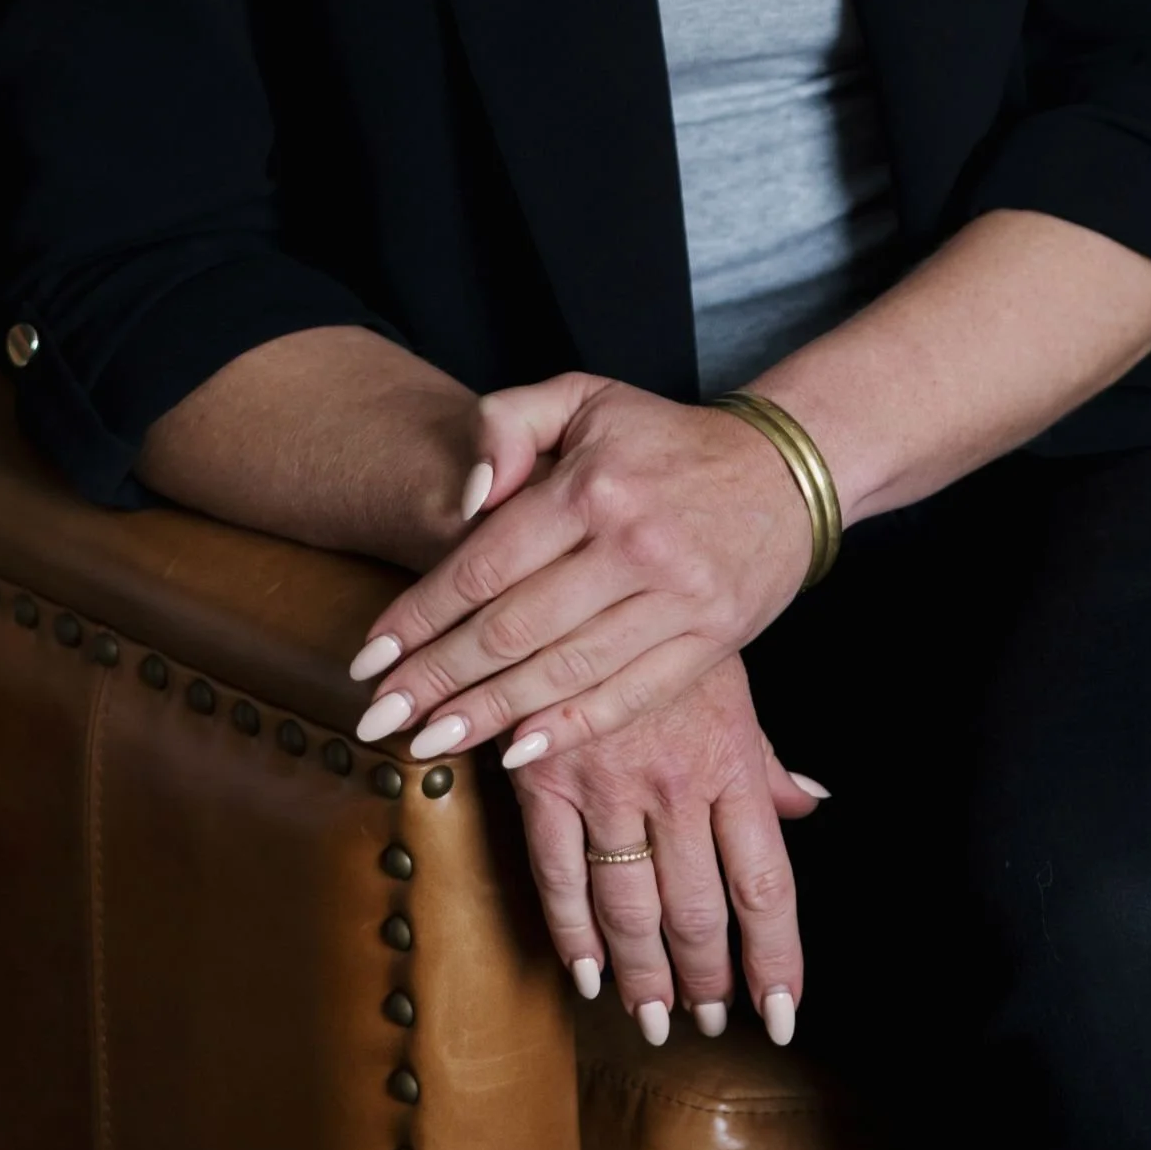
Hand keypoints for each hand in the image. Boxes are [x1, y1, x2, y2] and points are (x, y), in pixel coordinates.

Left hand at [347, 372, 814, 769]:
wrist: (781, 470)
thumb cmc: (663, 438)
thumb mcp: (585, 397)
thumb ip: (510, 421)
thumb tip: (469, 494)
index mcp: (594, 483)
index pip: (486, 561)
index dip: (421, 614)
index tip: (369, 657)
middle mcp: (634, 544)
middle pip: (514, 628)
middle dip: (437, 679)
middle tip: (378, 717)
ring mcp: (678, 599)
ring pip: (564, 672)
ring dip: (489, 716)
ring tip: (429, 742)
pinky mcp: (711, 641)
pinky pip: (630, 697)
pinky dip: (571, 729)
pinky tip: (519, 752)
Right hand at [513, 655, 824, 1045]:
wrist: (578, 564)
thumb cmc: (663, 622)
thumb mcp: (729, 679)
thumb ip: (764, 757)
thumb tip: (812, 806)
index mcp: (730, 758)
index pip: (766, 883)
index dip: (776, 958)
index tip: (781, 1014)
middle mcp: (675, 780)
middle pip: (698, 911)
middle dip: (706, 979)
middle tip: (709, 1018)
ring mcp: (606, 783)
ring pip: (630, 907)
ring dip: (645, 974)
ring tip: (654, 1017)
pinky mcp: (542, 778)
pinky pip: (558, 876)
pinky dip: (574, 935)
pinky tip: (588, 972)